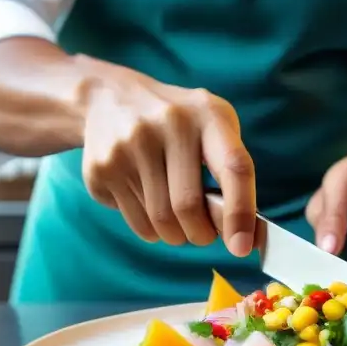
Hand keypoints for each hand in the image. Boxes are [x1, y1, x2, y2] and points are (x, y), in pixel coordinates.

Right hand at [78, 58, 255, 255]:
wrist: (109, 98)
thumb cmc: (179, 123)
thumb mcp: (212, 127)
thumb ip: (232, 173)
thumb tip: (245, 236)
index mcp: (206, 114)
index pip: (233, 168)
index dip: (240, 212)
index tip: (242, 247)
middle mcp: (167, 125)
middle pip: (188, 206)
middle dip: (202, 233)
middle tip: (204, 234)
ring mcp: (128, 146)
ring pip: (161, 221)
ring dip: (177, 235)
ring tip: (179, 222)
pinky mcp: (102, 169)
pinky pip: (136, 223)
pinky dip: (151, 230)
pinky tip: (151, 207)